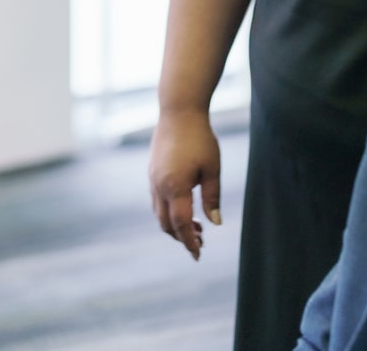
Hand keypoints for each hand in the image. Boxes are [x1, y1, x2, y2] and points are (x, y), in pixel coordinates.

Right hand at [148, 108, 223, 260]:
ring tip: (196, 226)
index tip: (198, 255)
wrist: (178, 111)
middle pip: (166, 223)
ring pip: (159, 213)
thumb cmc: (200, 138)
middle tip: (201, 241)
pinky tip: (183, 207)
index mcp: (176, 187)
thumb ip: (212, 197)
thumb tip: (214, 223)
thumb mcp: (212, 168)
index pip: (181, 225)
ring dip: (174, 224)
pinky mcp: (152, 172)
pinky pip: (157, 200)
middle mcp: (159, 186)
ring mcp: (153, 179)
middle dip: (181, 237)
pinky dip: (168, 211)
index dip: (189, 242)